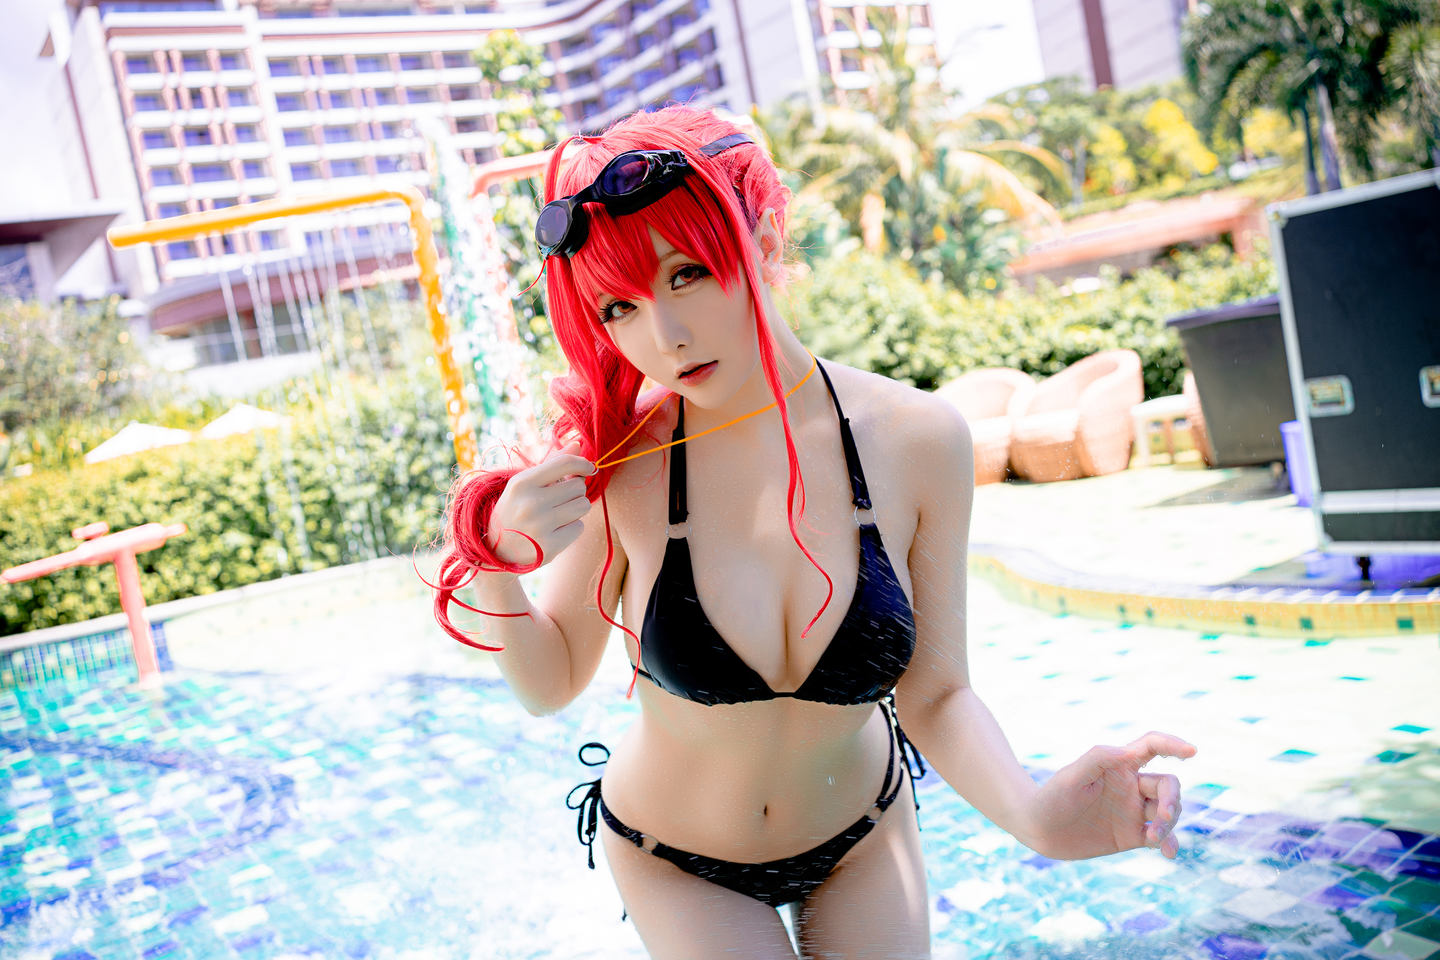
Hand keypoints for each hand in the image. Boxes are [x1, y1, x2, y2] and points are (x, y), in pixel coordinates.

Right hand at [487, 441, 595, 568]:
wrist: (496, 548)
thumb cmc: (516, 508)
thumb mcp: (526, 483)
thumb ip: (553, 463)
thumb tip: (578, 443)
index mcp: (522, 483)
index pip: (564, 464)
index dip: (582, 463)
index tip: (588, 468)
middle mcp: (530, 504)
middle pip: (578, 487)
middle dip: (575, 491)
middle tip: (561, 498)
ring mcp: (540, 527)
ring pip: (583, 506)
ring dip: (576, 508)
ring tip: (559, 513)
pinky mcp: (549, 547)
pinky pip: (579, 527)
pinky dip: (572, 528)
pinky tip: (556, 530)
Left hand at [1031, 732, 1196, 860]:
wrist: (1038, 828)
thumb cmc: (1051, 796)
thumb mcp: (1072, 776)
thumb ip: (1099, 759)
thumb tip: (1129, 752)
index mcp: (1118, 764)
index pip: (1152, 747)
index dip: (1173, 744)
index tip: (1192, 751)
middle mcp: (1130, 785)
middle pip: (1167, 785)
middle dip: (1172, 799)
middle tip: (1161, 816)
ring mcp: (1133, 811)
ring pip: (1168, 812)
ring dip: (1169, 823)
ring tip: (1152, 837)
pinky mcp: (1132, 836)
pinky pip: (1160, 837)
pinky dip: (1170, 843)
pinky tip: (1169, 852)